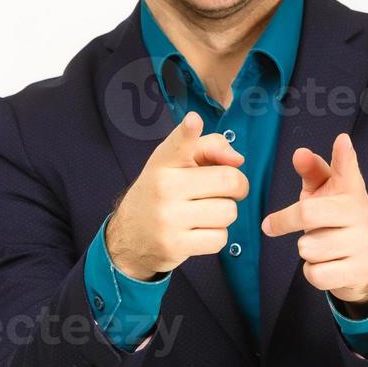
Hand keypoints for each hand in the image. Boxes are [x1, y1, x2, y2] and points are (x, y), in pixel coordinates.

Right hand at [106, 111, 247, 279]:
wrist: (129, 237)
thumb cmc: (164, 193)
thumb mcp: (176, 164)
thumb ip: (210, 148)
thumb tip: (237, 159)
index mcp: (164, 162)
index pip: (179, 143)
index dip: (188, 131)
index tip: (193, 121)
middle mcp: (163, 187)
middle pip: (229, 180)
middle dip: (237, 186)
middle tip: (223, 191)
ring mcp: (167, 218)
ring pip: (229, 212)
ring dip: (224, 214)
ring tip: (204, 213)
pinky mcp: (174, 245)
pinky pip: (220, 238)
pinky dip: (215, 236)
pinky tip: (198, 231)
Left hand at [261, 132, 367, 308]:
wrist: (365, 263)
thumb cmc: (335, 221)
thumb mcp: (325, 195)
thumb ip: (312, 172)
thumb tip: (299, 153)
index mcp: (351, 191)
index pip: (347, 169)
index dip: (344, 155)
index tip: (341, 140)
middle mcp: (360, 213)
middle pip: (307, 213)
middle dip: (285, 221)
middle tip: (275, 225)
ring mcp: (362, 243)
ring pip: (308, 248)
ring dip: (306, 250)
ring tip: (319, 246)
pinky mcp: (359, 270)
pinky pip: (315, 273)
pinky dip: (313, 271)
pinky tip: (326, 265)